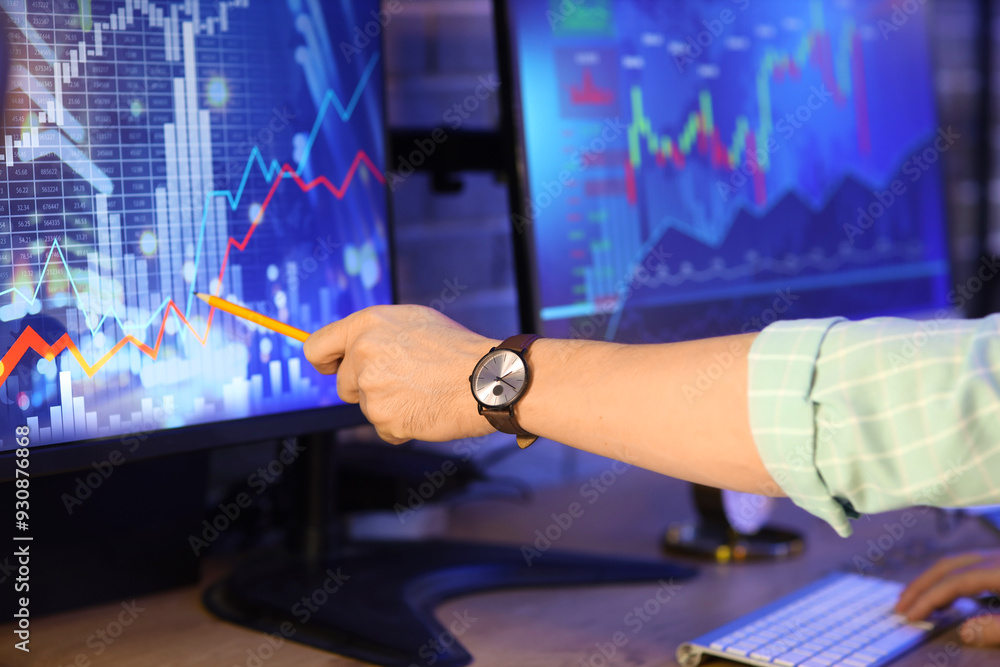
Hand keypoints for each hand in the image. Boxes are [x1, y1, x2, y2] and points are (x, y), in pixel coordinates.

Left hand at [304, 305, 497, 443]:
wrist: (486, 379)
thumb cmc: (457, 349)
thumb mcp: (412, 321)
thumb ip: (375, 332)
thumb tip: (349, 348)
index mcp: (367, 324)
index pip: (317, 347)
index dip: (323, 361)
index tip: (331, 369)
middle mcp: (363, 353)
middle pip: (343, 384)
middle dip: (366, 388)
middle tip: (405, 381)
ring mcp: (372, 387)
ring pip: (367, 406)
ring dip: (389, 405)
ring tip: (423, 391)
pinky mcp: (384, 418)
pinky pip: (384, 428)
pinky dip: (402, 424)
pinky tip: (426, 408)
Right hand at [895, 550, 999, 645]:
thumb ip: (997, 628)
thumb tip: (964, 632)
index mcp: (998, 570)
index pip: (953, 581)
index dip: (928, 598)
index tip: (909, 616)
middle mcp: (994, 559)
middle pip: (948, 567)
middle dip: (920, 586)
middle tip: (899, 606)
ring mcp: (997, 558)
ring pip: (956, 563)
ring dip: (931, 580)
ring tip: (914, 599)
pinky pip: (967, 566)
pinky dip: (948, 579)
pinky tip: (947, 597)